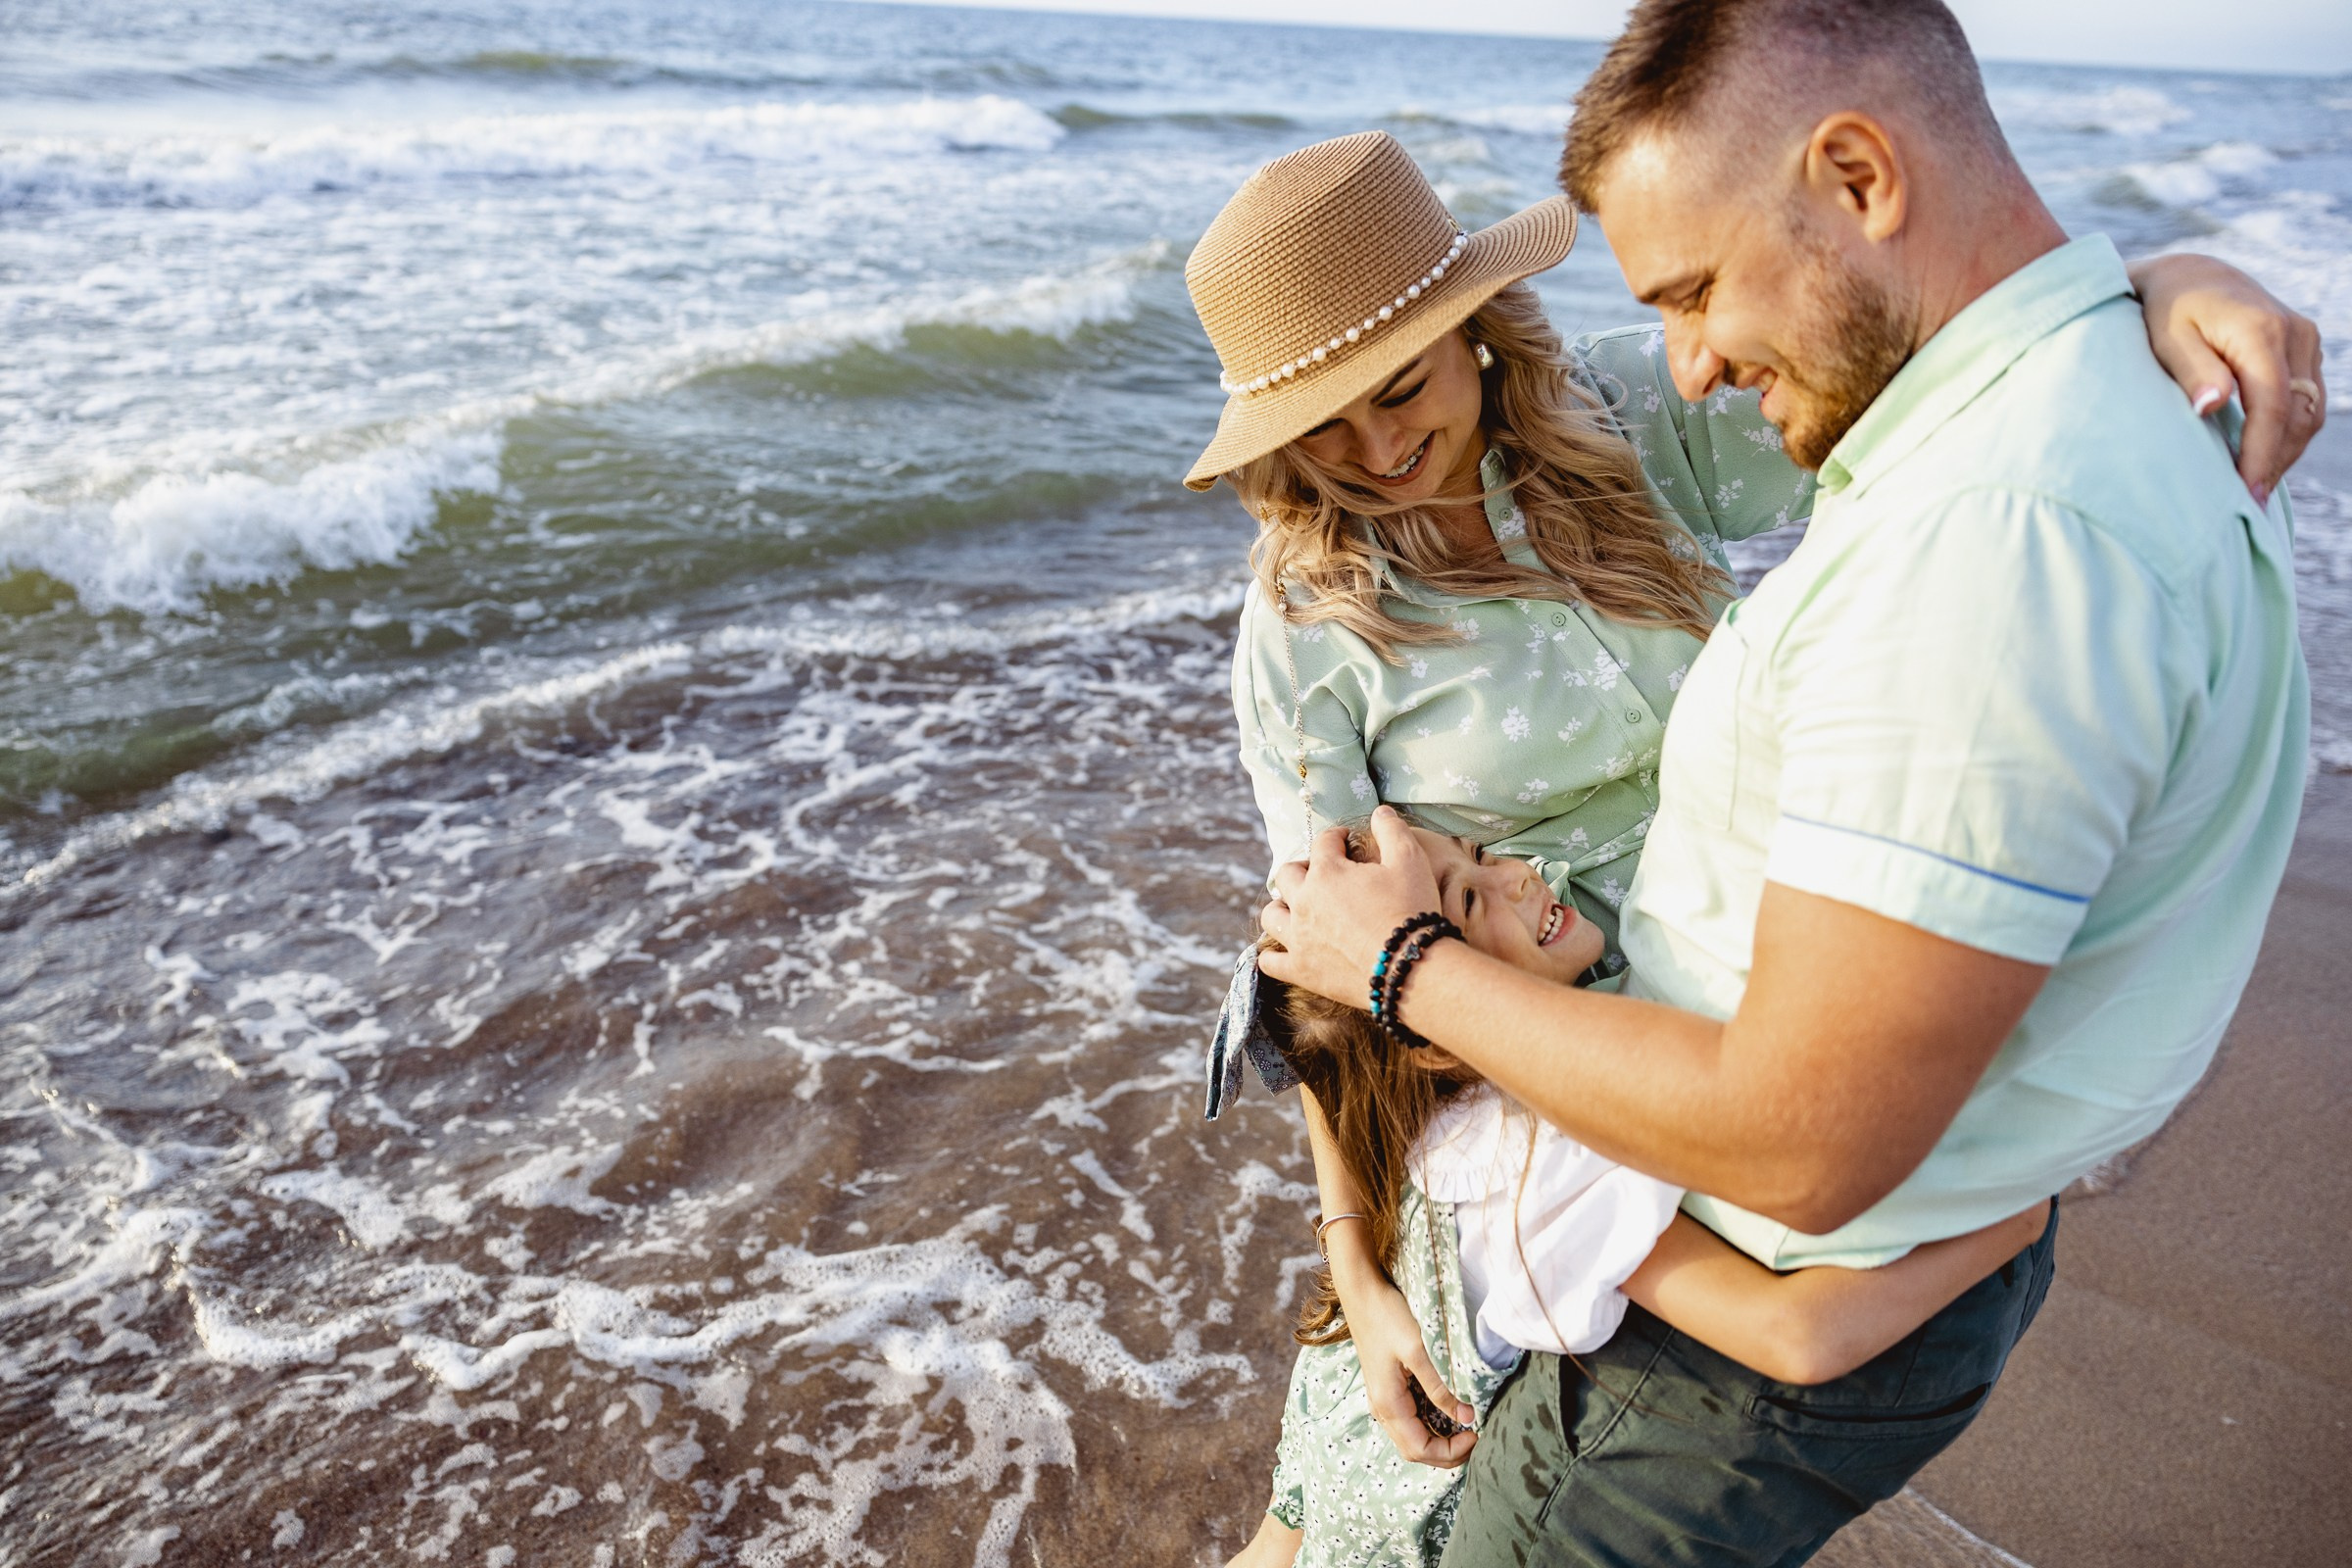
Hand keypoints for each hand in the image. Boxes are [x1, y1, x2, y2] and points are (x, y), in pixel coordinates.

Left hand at [1258, 807, 1440, 1007]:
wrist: (1411, 967)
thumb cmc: (1412, 910)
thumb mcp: (1410, 860)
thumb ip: (1392, 830)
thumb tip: (1381, 811)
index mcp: (1327, 872)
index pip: (1323, 842)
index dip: (1337, 837)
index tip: (1347, 841)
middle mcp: (1304, 902)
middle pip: (1287, 875)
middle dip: (1304, 868)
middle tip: (1323, 874)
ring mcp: (1299, 938)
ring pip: (1271, 916)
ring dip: (1282, 906)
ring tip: (1300, 908)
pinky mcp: (1302, 971)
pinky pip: (1270, 962)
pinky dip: (1273, 955)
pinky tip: (1287, 950)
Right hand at [1330, 1247, 1478, 1467]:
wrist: (1362, 1292)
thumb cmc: (1387, 1317)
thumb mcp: (1418, 1351)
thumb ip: (1440, 1388)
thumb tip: (1467, 1418)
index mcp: (1388, 1404)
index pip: (1420, 1450)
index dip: (1450, 1452)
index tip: (1476, 1434)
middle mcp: (1382, 1409)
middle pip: (1415, 1450)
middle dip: (1447, 1453)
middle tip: (1475, 1437)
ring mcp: (1382, 1400)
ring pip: (1411, 1439)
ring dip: (1439, 1442)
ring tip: (1466, 1429)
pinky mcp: (1387, 1389)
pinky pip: (1409, 1422)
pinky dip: (1430, 1426)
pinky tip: (1448, 1415)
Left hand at [2130, 252, 2326, 504]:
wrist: (2188, 273)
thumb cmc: (2166, 310)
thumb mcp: (2166, 338)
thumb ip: (2192, 372)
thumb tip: (2213, 407)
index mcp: (2260, 331)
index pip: (2272, 404)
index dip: (2261, 453)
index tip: (2247, 493)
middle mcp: (2294, 332)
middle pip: (2299, 413)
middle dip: (2275, 461)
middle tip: (2249, 504)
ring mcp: (2305, 338)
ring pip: (2310, 410)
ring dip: (2286, 451)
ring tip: (2255, 488)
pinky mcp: (2304, 347)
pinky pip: (2307, 399)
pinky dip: (2289, 432)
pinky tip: (2262, 458)